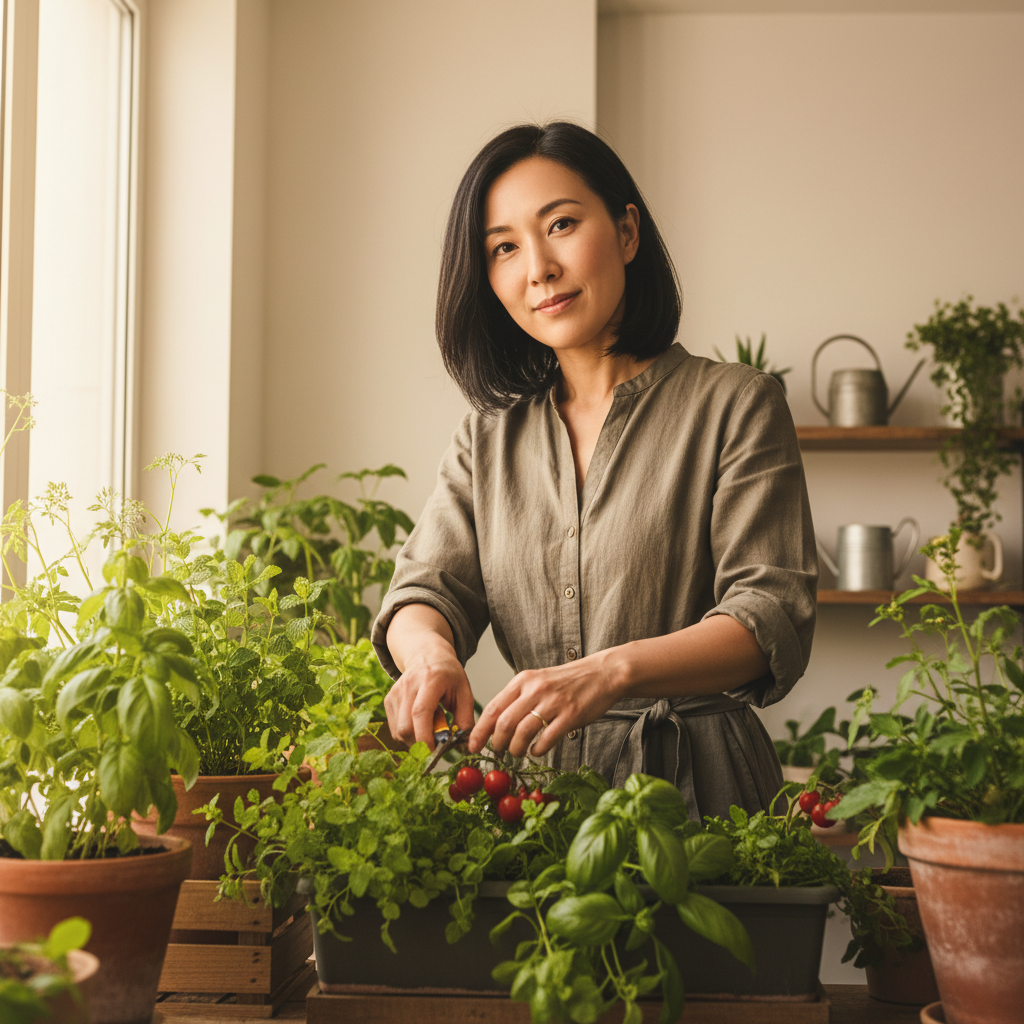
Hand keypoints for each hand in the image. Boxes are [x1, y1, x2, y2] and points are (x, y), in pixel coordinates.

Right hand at [384, 638, 475, 748]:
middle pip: (405, 726)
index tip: (435, 751)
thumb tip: (463, 745)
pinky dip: (407, 734)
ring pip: (398, 731)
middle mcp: (409, 685)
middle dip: (420, 743)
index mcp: (431, 680)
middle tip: (436, 740)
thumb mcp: (464, 692)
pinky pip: (394, 728)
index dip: (425, 736)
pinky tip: (419, 721)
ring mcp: (395, 692)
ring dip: (414, 739)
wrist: (427, 655)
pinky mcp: (388, 700)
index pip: (421, 712)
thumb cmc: (448, 675)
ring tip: (429, 724)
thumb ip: (465, 718)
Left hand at [468, 651, 622, 757]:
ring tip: (518, 753)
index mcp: (523, 680)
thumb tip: (496, 724)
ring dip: (516, 749)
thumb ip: (518, 699)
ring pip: (523, 732)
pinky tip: (537, 750)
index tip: (472, 745)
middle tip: (498, 752)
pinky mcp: (570, 715)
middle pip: (505, 722)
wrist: (601, 673)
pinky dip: (538, 750)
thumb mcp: (537, 681)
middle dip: (497, 743)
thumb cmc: (567, 681)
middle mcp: (535, 689)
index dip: (480, 730)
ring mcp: (553, 702)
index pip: (494, 707)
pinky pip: (547, 739)